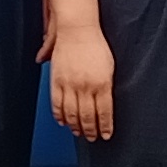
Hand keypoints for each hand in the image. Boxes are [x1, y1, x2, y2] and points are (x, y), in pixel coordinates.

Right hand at [48, 24, 116, 142]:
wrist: (78, 29)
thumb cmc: (96, 45)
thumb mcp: (109, 66)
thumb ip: (106, 86)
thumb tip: (106, 104)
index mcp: (102, 83)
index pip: (104, 112)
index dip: (105, 127)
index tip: (106, 135)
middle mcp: (86, 86)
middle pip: (88, 116)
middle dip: (91, 130)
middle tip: (92, 138)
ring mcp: (70, 84)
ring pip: (72, 114)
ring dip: (75, 126)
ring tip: (78, 132)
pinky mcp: (57, 81)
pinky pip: (57, 104)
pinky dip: (59, 115)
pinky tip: (63, 121)